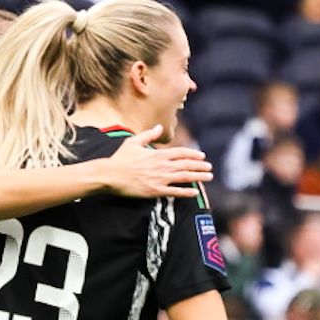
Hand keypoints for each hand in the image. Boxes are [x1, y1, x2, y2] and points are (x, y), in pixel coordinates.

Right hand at [97, 126, 212, 196]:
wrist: (110, 175)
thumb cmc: (120, 158)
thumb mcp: (133, 142)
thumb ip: (149, 135)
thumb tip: (159, 127)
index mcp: (157, 154)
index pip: (181, 153)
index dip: (193, 154)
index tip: (202, 156)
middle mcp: (162, 165)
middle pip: (186, 165)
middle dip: (200, 166)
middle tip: (210, 168)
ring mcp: (160, 179)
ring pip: (184, 177)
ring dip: (198, 177)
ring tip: (208, 177)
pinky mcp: (155, 191)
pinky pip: (175, 192)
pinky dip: (186, 192)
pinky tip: (195, 192)